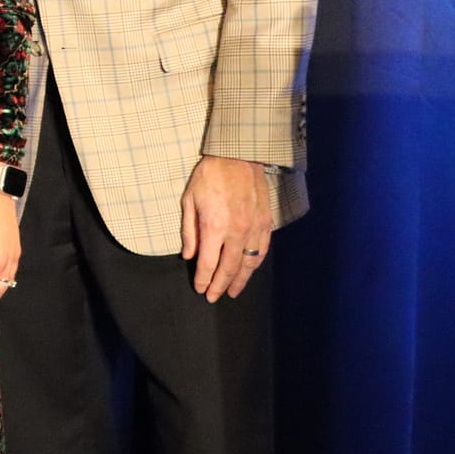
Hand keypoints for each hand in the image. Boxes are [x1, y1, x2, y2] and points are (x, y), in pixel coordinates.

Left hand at [181, 154, 271, 300]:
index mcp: (214, 227)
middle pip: (229, 268)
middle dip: (220, 285)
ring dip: (241, 280)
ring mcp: (254, 228)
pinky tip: (250, 269)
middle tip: (214, 297)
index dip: (203, 279)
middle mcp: (236, 232)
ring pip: (249, 263)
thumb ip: (189, 231)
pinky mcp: (265, 222)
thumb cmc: (209, 176)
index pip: (207, 263)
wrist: (237, 156)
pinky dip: (255, 263)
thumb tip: (188, 255)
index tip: (200, 289)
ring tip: (233, 291)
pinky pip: (262, 249)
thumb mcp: (189, 200)